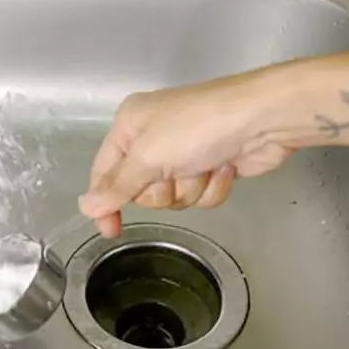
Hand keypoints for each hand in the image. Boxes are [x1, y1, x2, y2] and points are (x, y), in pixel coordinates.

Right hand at [79, 73, 294, 237]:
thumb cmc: (198, 127)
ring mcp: (183, 153)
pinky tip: (224, 168)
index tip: (110, 230)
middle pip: (140, 190)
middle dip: (162, 189)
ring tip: (204, 165)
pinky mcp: (210, 166)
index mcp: (129, 125)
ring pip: (173, 196)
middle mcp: (152, 138)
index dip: (105, 202)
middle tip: (174, 173)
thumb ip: (116, 187)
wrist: (262, 118)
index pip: (104, 172)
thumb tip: (85, 207)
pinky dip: (212, 187)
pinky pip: (199, 195)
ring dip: (190, 188)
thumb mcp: (148, 156)